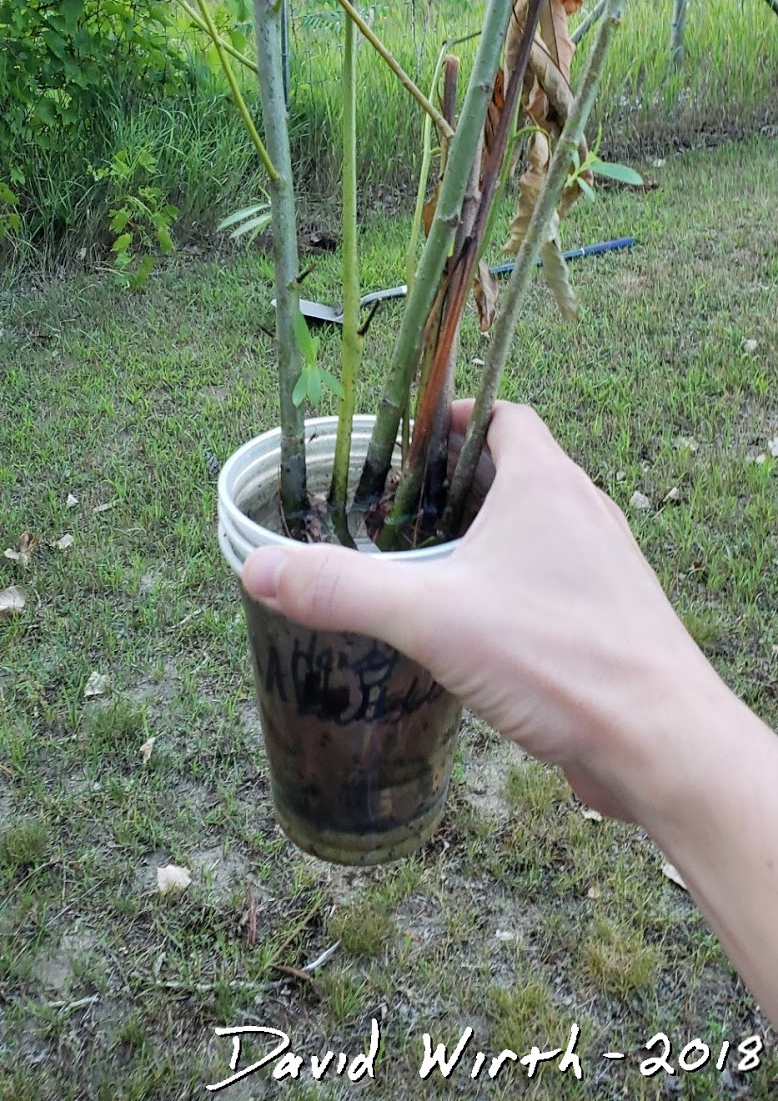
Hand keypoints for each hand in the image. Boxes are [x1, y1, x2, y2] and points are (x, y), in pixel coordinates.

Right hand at [242, 399, 716, 820]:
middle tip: (398, 514)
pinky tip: (474, 631)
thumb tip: (259, 566)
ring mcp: (604, 566)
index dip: (456, 420)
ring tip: (426, 572)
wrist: (658, 742)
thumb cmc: (557, 660)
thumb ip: (343, 588)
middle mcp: (584, 511)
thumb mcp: (430, 616)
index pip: (505, 416)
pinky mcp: (611, 618)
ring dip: (487, 541)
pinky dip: (514, 588)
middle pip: (517, 471)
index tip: (406, 446)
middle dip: (457, 488)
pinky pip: (555, 581)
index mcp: (547, 482)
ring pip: (537, 530)